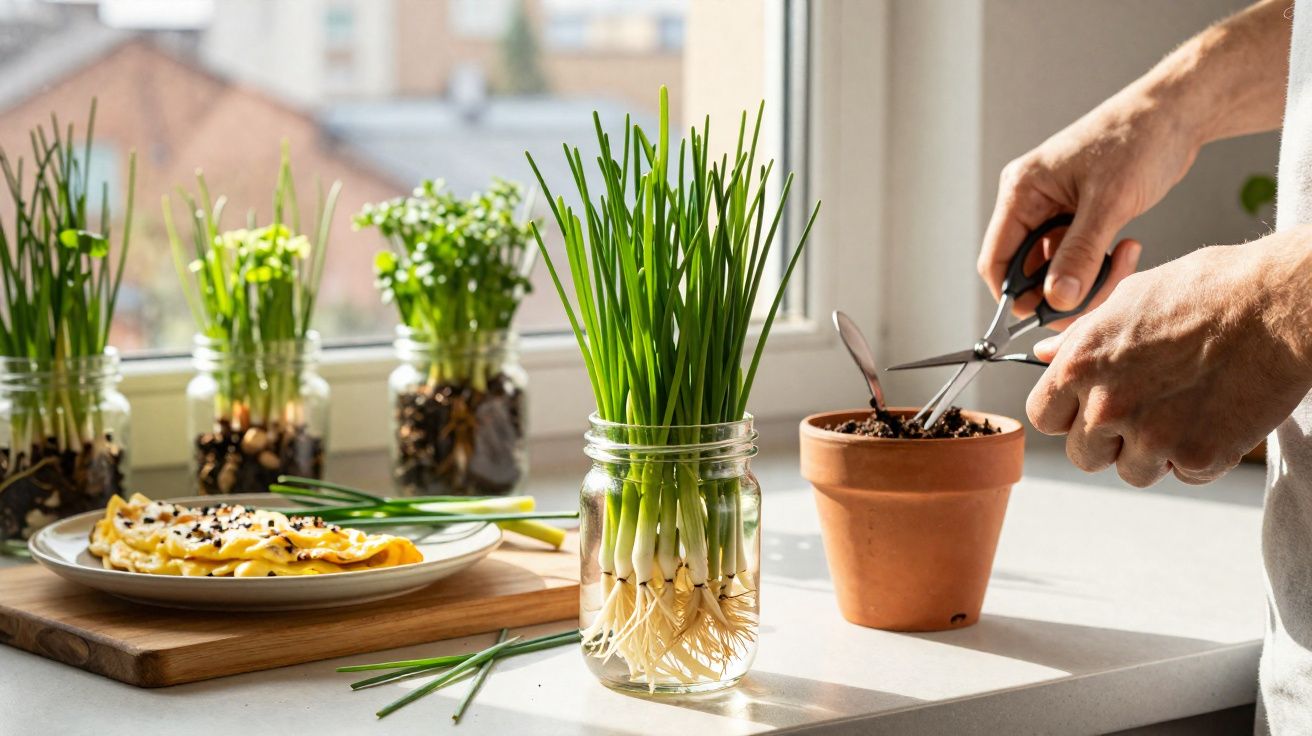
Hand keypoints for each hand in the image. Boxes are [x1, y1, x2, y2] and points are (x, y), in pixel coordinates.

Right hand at [978, 91, 1198, 317]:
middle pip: (1026, 272)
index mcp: (1021, 192)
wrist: (1177, 112)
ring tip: (1125, 259)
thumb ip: (1080, 254)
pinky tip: (1127, 248)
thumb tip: (1057, 300)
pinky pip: (1076, 258)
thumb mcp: (1109, 202)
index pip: (997, 262)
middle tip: (1103, 290)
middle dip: (1062, 291)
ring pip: (1054, 270)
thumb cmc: (1140, 140)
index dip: (1016, 297)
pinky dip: (1098, 266)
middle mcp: (1030, 203)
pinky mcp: (1077, 216)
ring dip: (1086, 280)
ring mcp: (1053, 210)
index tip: (1051, 314)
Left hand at [1027, 231, 1311, 486]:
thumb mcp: (1127, 300)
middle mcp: (1108, 406)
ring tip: (1185, 408)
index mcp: (1080, 366)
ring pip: (1132, 472)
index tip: (1090, 407)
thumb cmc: (1206, 291)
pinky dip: (1200, 455)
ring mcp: (1152, 436)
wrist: (1278, 302)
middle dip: (1108, 440)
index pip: (1044, 418)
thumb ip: (1080, 339)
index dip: (1068, 414)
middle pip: (1083, 455)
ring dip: (1153, 452)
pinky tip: (1215, 415)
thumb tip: (1043, 355)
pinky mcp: (1198, 456)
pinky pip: (1183, 474)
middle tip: (1145, 410)